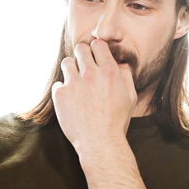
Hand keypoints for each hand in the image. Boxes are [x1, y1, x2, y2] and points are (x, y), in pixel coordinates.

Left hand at [51, 38, 136, 153]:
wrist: (100, 143)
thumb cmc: (117, 122)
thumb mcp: (130, 97)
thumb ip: (126, 76)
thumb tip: (119, 63)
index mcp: (110, 72)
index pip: (98, 44)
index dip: (96, 49)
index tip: (95, 57)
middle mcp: (91, 74)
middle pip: (81, 49)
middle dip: (82, 55)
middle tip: (83, 67)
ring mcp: (74, 83)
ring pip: (67, 62)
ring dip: (71, 69)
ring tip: (75, 82)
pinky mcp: (60, 95)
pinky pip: (58, 83)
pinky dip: (63, 90)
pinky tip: (70, 101)